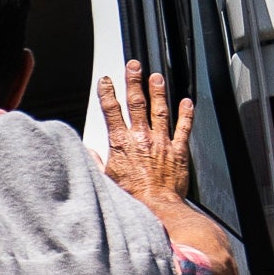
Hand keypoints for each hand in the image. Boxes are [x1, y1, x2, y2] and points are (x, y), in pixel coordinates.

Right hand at [96, 59, 236, 274]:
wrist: (157, 208)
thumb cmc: (131, 198)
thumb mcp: (105, 180)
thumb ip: (97, 162)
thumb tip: (87, 150)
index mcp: (121, 144)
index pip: (112, 111)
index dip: (107, 93)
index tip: (105, 80)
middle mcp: (142, 138)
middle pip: (136, 103)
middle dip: (134, 82)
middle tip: (133, 66)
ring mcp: (162, 142)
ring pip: (160, 110)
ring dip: (158, 91)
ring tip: (156, 77)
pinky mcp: (178, 151)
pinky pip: (183, 128)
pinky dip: (186, 113)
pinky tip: (186, 102)